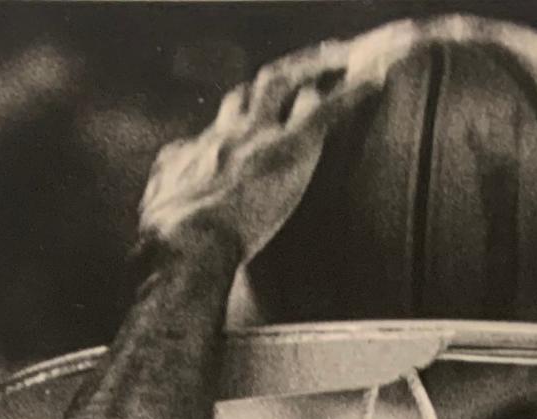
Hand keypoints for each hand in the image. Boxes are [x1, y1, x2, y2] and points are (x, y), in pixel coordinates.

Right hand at [139, 22, 420, 261]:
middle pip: (255, 88)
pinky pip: (327, 111)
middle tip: (312, 62)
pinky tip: (377, 78)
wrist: (184, 246)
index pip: (224, 124)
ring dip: (315, 64)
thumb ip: (167, 193)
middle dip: (284, 73)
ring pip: (285, 81)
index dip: (244, 114)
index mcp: (197, 154)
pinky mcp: (290, 147)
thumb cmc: (170, 245)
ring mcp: (259, 136)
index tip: (258, 111)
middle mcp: (228, 134)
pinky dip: (353, 93)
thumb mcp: (158, 212)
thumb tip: (164, 186)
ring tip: (344, 55)